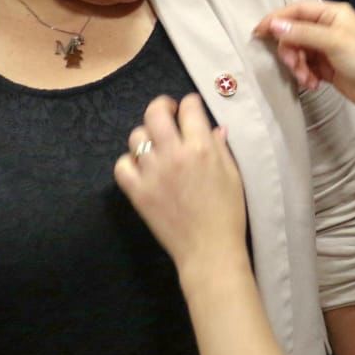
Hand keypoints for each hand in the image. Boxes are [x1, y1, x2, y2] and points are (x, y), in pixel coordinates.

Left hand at [115, 95, 247, 274]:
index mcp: (201, 147)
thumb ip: (220, 148)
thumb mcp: (233, 175)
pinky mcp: (137, 192)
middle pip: (155, 112)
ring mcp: (152, 173)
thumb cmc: (228, 213)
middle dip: (162, 106)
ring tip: (155, 146)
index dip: (190, 104)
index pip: (189, 107)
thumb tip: (214, 128)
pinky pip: (122, 165)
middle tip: (168, 115)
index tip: (190, 110)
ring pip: (136, 136)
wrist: (209, 250)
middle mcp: (173, 154)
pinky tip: (141, 168)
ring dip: (146, 136)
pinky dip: (129, 162)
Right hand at [253, 0, 354, 114]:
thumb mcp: (333, 42)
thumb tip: (274, 25)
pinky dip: (304, 75)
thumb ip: (302, 32)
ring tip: (306, 79)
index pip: (297, 10)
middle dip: (290, 50)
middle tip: (292, 64)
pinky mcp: (325, 66)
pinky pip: (304, 66)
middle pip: (294, 32)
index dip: (276, 20)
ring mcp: (326, 47)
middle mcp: (328, 27)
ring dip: (297, 66)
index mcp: (332, 13)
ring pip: (297, 51)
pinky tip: (313, 85)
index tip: (259, 33)